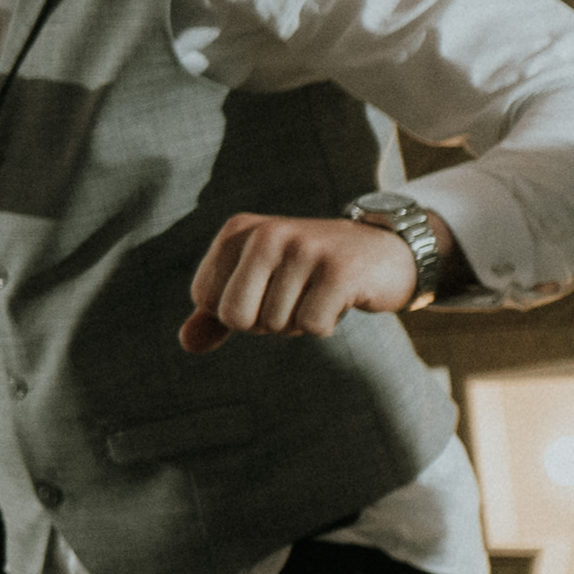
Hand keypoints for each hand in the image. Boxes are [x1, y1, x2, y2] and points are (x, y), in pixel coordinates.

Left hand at [180, 211, 423, 354]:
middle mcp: (266, 233)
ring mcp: (304, 248)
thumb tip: (186, 343)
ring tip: (319, 292)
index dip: (237, 310)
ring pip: (275, 324)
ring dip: (298, 322)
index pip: (205, 300)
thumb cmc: (309, 272)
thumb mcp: (257, 285)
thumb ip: (216, 313)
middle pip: (234, 316)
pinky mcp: (339, 270)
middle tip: (293, 298)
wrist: (386, 252)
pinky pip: (312, 326)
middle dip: (263, 323)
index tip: (267, 288)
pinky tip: (340, 299)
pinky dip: (324, 325)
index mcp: (237, 230)